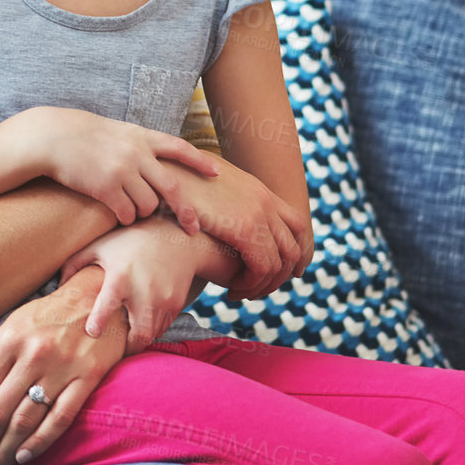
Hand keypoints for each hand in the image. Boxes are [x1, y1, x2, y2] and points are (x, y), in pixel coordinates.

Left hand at [0, 267, 125, 464]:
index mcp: (8, 339)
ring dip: (6, 452)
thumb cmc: (45, 319)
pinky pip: (60, 418)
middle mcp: (33, 352)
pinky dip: (39, 443)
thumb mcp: (7, 332)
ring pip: (25, 420)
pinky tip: (24, 457)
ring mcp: (62, 365)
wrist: (96, 297)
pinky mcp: (88, 376)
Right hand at [9, 106, 218, 229]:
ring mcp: (123, 170)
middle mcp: (136, 152)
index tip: (216, 172)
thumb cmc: (81, 135)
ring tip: (127, 206)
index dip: (199, 161)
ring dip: (142, 213)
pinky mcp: (107, 187)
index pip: (178, 147)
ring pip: (148, 205)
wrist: (52, 137)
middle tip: (194, 228)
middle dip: (186, 212)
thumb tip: (156, 164)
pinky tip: (116, 212)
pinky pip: (127, 214)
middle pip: (172, 188)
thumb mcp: (115, 131)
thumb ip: (137, 145)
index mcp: (141, 136)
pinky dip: (125, 218)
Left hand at [59, 215, 222, 350]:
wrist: (174, 236)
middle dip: (126, 349)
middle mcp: (144, 292)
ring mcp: (163, 300)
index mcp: (120, 278)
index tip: (91, 332)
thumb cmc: (130, 240)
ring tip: (127, 337)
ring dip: (139, 339)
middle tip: (115, 349)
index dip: (97, 324)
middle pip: (138, 337)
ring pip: (151, 336)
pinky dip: (152, 330)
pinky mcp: (176, 304)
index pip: (107, 307)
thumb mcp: (100, 246)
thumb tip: (58, 286)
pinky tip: (142, 323)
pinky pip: (163, 328)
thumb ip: (75, 264)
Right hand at [164, 157, 312, 298]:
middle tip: (259, 290)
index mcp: (259, 191)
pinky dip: (251, 284)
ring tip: (242, 293)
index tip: (289, 272)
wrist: (167, 171)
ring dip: (262, 286)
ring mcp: (258, 214)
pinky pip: (262, 267)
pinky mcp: (244, 229)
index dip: (297, 252)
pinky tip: (232, 290)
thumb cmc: (179, 179)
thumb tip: (220, 210)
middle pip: (294, 249)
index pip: (297, 225)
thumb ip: (225, 197)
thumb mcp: (211, 183)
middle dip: (281, 277)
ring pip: (278, 264)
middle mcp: (265, 202)